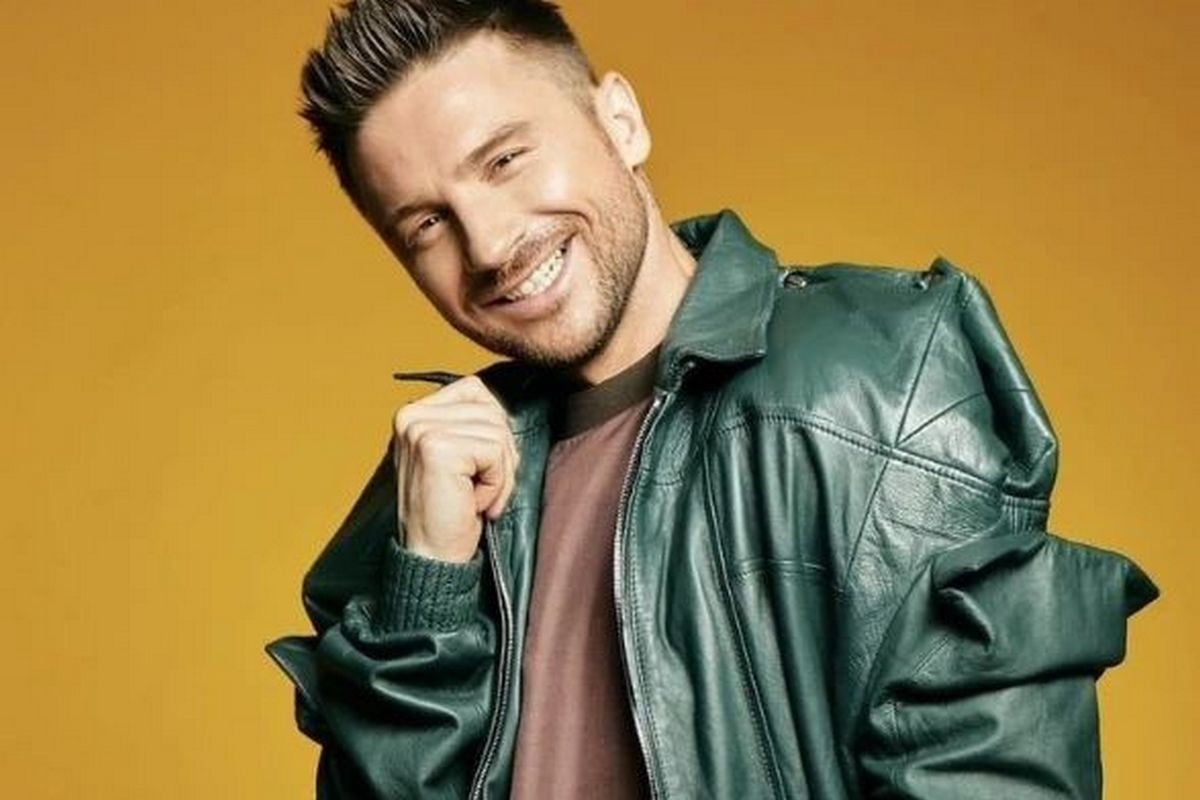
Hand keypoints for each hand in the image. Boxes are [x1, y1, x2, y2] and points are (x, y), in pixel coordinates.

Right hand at [391, 375, 519, 562]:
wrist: (431, 557)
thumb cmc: (450, 512)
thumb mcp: (457, 457)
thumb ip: (471, 425)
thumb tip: (505, 408)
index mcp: (414, 412)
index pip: (476, 391)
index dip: (492, 430)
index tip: (476, 467)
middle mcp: (411, 415)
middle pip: (492, 411)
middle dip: (500, 456)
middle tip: (478, 490)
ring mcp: (421, 430)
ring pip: (498, 432)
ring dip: (499, 474)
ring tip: (474, 497)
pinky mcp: (437, 448)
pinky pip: (494, 452)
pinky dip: (496, 484)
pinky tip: (473, 503)